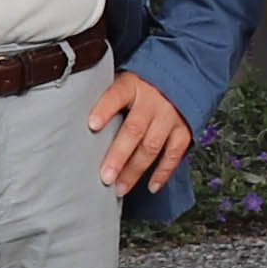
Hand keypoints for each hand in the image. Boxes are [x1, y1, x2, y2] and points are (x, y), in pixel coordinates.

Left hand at [86, 68, 194, 197]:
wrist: (179, 79)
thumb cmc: (141, 87)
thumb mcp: (124, 82)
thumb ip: (109, 100)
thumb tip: (84, 125)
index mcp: (132, 86)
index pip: (116, 95)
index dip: (105, 110)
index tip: (92, 125)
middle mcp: (152, 101)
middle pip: (134, 129)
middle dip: (119, 155)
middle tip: (105, 176)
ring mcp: (169, 117)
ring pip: (151, 146)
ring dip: (135, 170)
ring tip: (120, 188)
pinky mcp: (183, 130)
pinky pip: (173, 154)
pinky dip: (163, 172)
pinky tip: (151, 186)